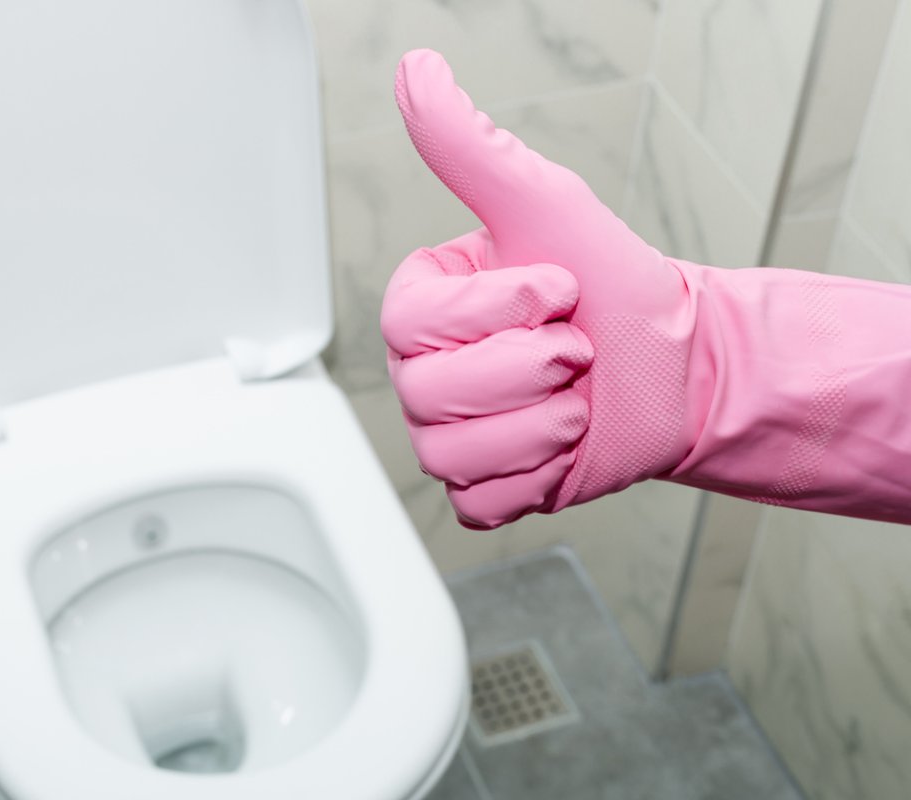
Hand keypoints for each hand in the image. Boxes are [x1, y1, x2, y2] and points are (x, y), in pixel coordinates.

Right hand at [382, 50, 704, 527]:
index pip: (410, 326)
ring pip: (453, 454)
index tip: (556, 290)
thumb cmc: (615, 283)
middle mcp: (422, 371)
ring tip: (575, 396)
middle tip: (574, 349)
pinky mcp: (479, 488)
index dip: (497, 314)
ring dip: (541, 424)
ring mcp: (446, 434)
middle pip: (430, 396)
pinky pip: (480, 500)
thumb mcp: (544, 204)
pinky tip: (560, 443)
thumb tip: (416, 74)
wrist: (679, 365)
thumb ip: (470, 147)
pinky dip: (537, 474)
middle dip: (530, 370)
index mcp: (423, 307)